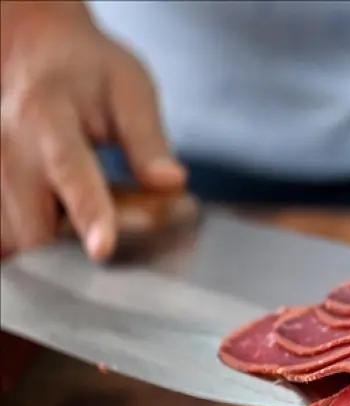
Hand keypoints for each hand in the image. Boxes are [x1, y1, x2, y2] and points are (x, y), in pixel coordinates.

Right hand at [0, 1, 185, 260]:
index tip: (103, 249)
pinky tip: (58, 229)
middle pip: (30, 225)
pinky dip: (32, 245)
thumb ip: (148, 140)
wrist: (32, 48)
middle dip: (69, 251)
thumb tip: (172, 182)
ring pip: (12, 240)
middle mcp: (6, 147)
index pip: (69, 170)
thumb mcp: (129, 90)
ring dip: (50, 250)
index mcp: (47, 116)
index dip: (89, 212)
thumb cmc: (87, 70)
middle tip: (112, 245)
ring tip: (86, 227)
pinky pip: (5, 240)